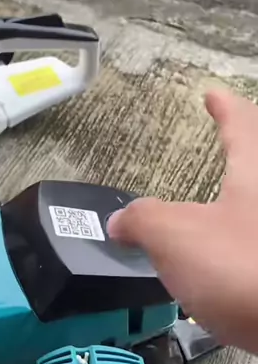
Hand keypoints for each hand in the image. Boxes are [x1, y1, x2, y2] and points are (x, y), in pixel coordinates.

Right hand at [108, 88, 257, 353]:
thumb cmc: (242, 268)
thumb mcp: (174, 237)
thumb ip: (142, 222)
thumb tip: (119, 222)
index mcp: (254, 173)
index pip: (242, 125)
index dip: (225, 108)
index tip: (213, 95)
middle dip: (245, 153)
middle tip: (230, 145)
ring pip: (257, 210)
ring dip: (243, 202)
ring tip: (225, 207)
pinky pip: (257, 247)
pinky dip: (246, 246)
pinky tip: (232, 264)